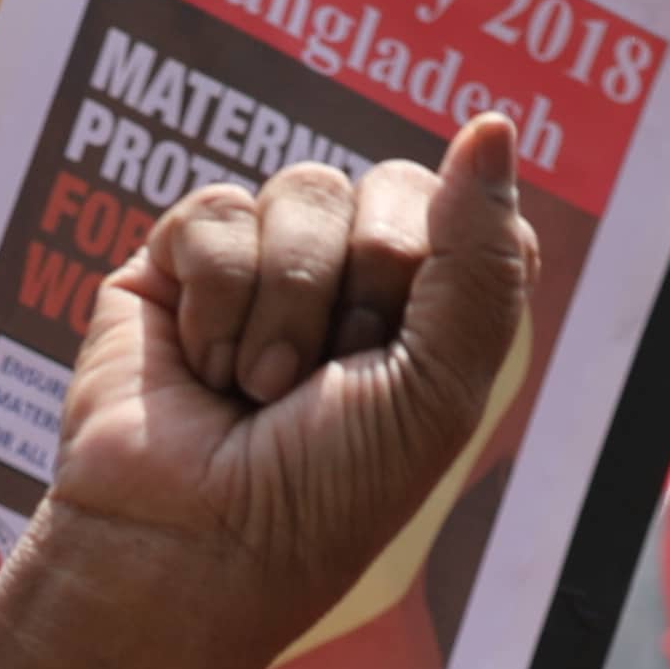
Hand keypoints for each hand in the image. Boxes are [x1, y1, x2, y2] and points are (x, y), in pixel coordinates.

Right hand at [42, 112, 541, 642]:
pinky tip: (201, 366)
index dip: (443, 268)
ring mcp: (266, 264)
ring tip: (257, 388)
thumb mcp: (442, 386)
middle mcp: (355, 279)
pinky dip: (216, 297)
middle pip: (393, 188)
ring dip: (288, 305)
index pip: (472, 211)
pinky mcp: (177, 261)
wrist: (192, 544)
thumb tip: (492, 124)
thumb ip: (483, 257)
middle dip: (363, 289)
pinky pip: (218, 209)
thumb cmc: (325, 491)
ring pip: (305, 189)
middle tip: (325, 382)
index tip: (405, 354)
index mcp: (434, 312)